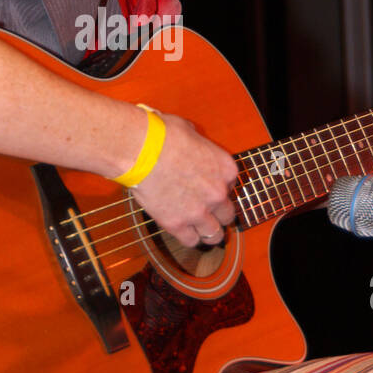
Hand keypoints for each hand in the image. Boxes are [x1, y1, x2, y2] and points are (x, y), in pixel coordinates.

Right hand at [131, 114, 237, 247]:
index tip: (208, 189)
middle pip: (228, 214)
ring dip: (208, 232)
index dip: (218, 187)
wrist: (140, 149)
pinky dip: (188, 238)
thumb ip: (198, 145)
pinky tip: (182, 231)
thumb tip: (191, 145)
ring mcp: (199, 211)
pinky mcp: (177, 224)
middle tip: (208, 213)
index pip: (232, 186)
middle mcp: (217, 193)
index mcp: (225, 169)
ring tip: (201, 231)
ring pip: (214, 234)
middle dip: (218, 214)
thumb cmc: (162, 135)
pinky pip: (191, 241)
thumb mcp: (190, 131)